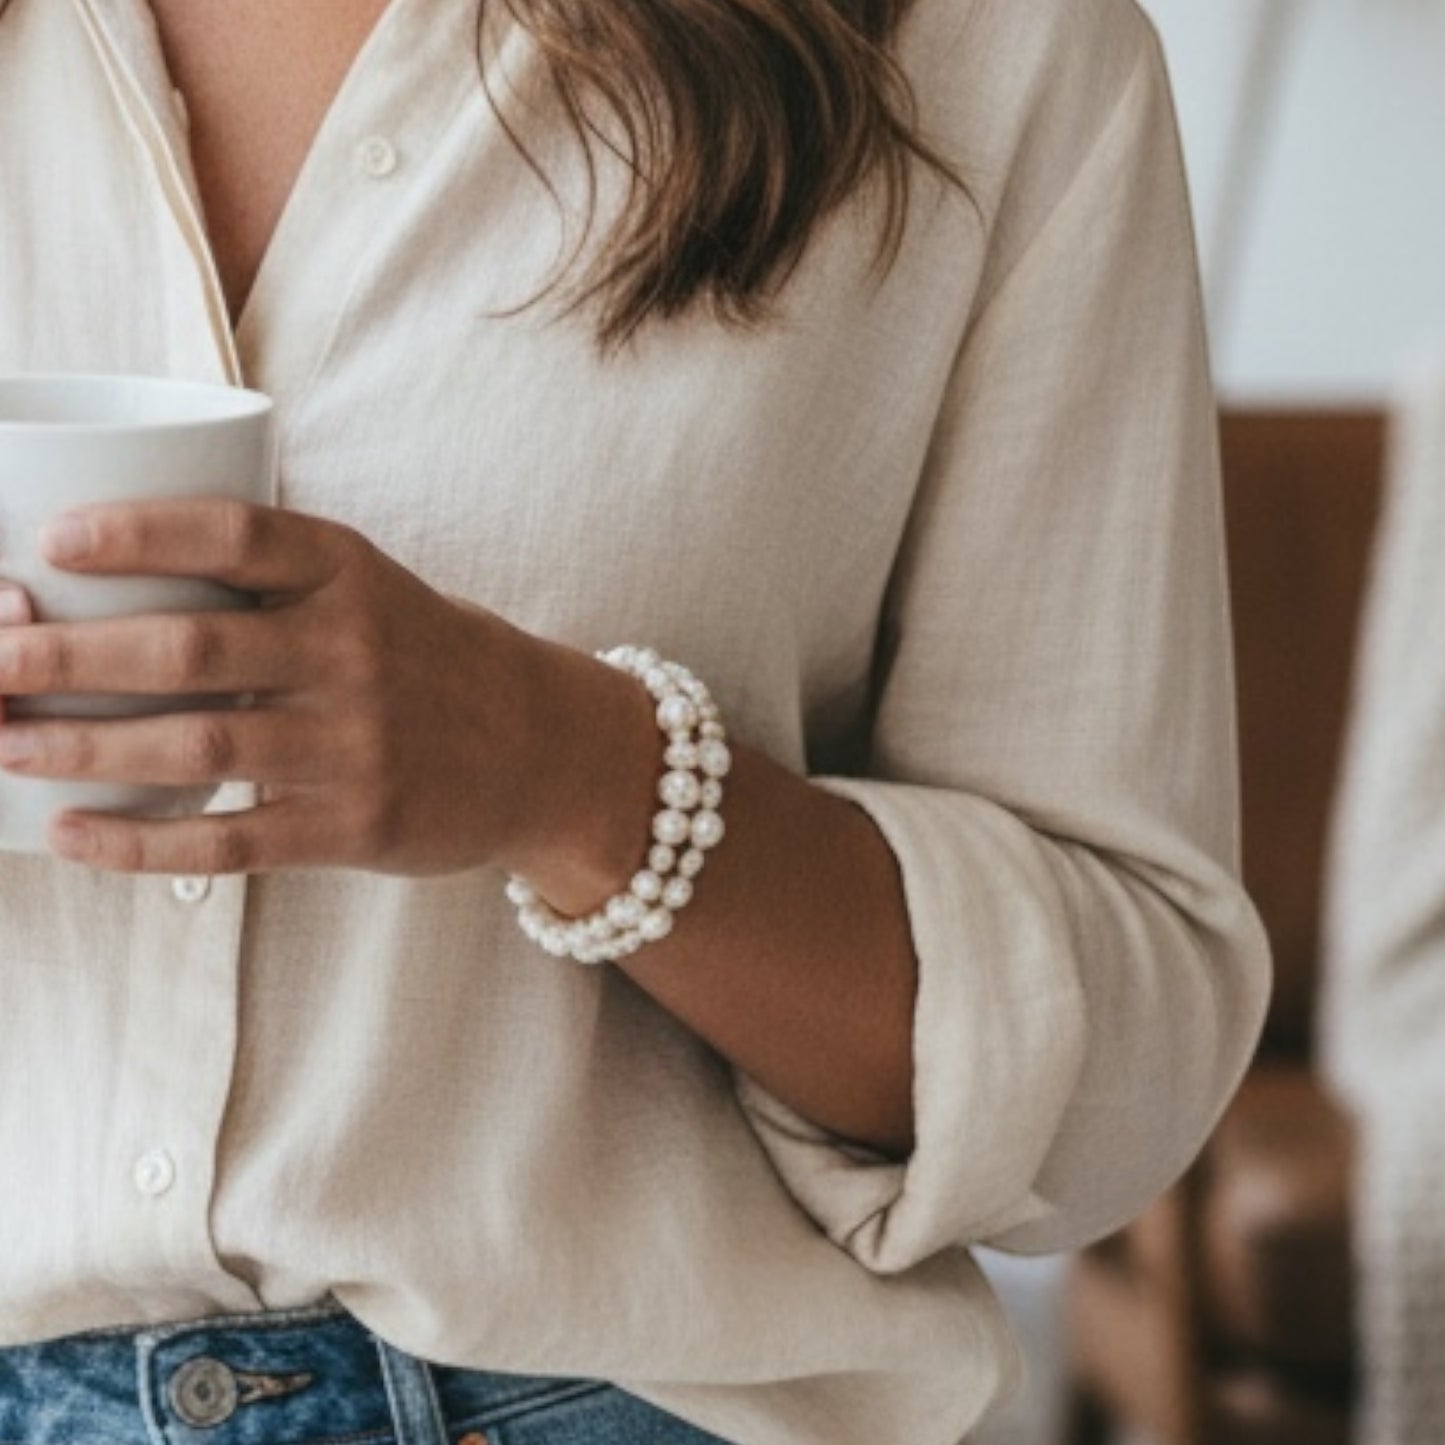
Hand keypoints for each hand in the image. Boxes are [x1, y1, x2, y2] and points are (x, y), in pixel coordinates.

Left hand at [0, 499, 576, 876]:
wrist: (538, 745)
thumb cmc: (424, 657)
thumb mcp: (368, 589)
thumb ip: (268, 579)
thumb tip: (96, 582)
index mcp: (352, 575)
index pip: (237, 535)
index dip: (139, 533)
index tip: (50, 540)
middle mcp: (356, 653)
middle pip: (191, 650)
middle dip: (68, 657)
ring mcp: (358, 746)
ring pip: (197, 749)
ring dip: (82, 748)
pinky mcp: (356, 827)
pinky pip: (231, 841)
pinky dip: (141, 844)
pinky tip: (70, 833)